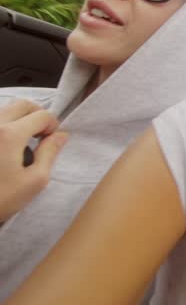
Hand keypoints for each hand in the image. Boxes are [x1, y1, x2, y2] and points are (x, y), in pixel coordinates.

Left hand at [0, 100, 67, 221]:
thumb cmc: (1, 199)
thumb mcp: (34, 181)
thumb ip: (49, 154)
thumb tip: (60, 136)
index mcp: (11, 134)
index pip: (41, 115)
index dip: (52, 125)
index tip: (52, 139)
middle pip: (22, 105)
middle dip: (37, 115)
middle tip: (41, 134)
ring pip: (5, 110)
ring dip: (20, 119)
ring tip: (23, 141)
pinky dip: (5, 126)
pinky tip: (6, 146)